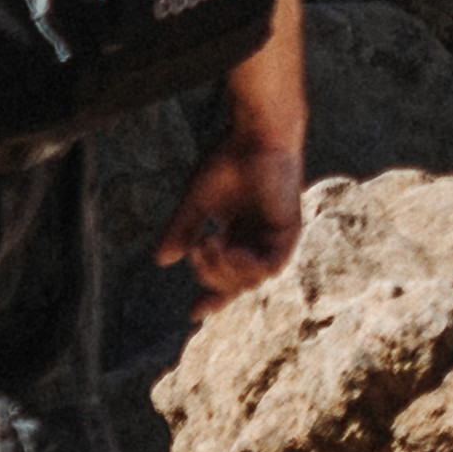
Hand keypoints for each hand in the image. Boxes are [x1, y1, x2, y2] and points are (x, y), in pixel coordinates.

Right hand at [165, 124, 306, 304]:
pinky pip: (271, 267)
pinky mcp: (289, 232)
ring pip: (251, 279)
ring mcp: (274, 238)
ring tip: (210, 243)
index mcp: (238, 235)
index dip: (211, 296)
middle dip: (210, 275)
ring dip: (226, 270)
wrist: (254, 136)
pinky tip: (231, 250)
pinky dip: (248, 266)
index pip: (226, 276)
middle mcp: (257, 240)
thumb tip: (163, 260)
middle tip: (197, 249)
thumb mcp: (196, 201)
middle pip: (235, 282)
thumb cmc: (228, 160)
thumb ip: (182, 229)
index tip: (193, 314)